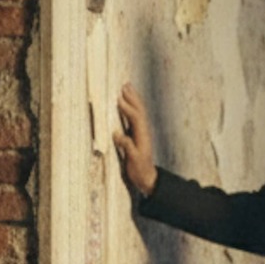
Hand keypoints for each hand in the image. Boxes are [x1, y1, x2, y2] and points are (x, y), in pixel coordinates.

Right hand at [113, 83, 157, 197]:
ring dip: (133, 99)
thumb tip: (117, 134)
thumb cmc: (139, 170)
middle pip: (139, 110)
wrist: (148, 178)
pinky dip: (132, 107)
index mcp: (143, 136)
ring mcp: (142, 132)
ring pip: (139, 111)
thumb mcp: (133, 160)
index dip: (127, 109)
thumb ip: (126, 146)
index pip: (136, 118)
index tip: (118, 100)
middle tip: (125, 85)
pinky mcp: (138, 134)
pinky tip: (127, 103)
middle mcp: (144, 131)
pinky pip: (136, 116)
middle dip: (132, 98)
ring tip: (127, 88)